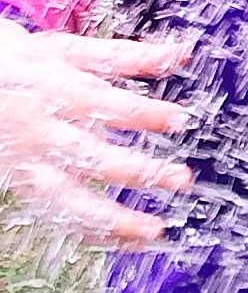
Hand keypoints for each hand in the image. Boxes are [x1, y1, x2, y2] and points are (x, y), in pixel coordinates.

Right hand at [0, 23, 193, 246]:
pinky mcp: (20, 183)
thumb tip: (182, 53)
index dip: (147, 114)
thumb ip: (127, 56)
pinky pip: (56, 214)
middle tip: (181, 179)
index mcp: (59, 92)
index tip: (180, 120)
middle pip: (93, 158)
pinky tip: (123, 241)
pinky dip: (90, 230)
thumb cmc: (19, 64)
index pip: (110, 106)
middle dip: (139, 171)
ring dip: (113, 218)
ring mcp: (30, 162)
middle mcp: (45, 131)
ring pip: (69, 199)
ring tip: (152, 231)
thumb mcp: (69, 51)